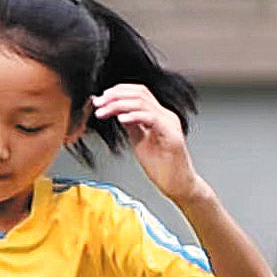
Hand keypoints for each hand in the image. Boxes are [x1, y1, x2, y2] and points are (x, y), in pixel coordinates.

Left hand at [91, 83, 199, 203]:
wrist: (178, 185)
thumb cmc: (162, 168)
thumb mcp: (140, 141)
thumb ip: (132, 125)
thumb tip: (119, 113)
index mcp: (158, 116)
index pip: (139, 93)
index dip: (119, 91)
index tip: (102, 98)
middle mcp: (165, 116)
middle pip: (140, 93)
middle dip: (115, 96)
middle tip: (98, 103)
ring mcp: (169, 124)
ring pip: (143, 103)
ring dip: (119, 105)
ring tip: (103, 111)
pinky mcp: (171, 136)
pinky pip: (151, 119)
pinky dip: (134, 116)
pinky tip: (121, 119)